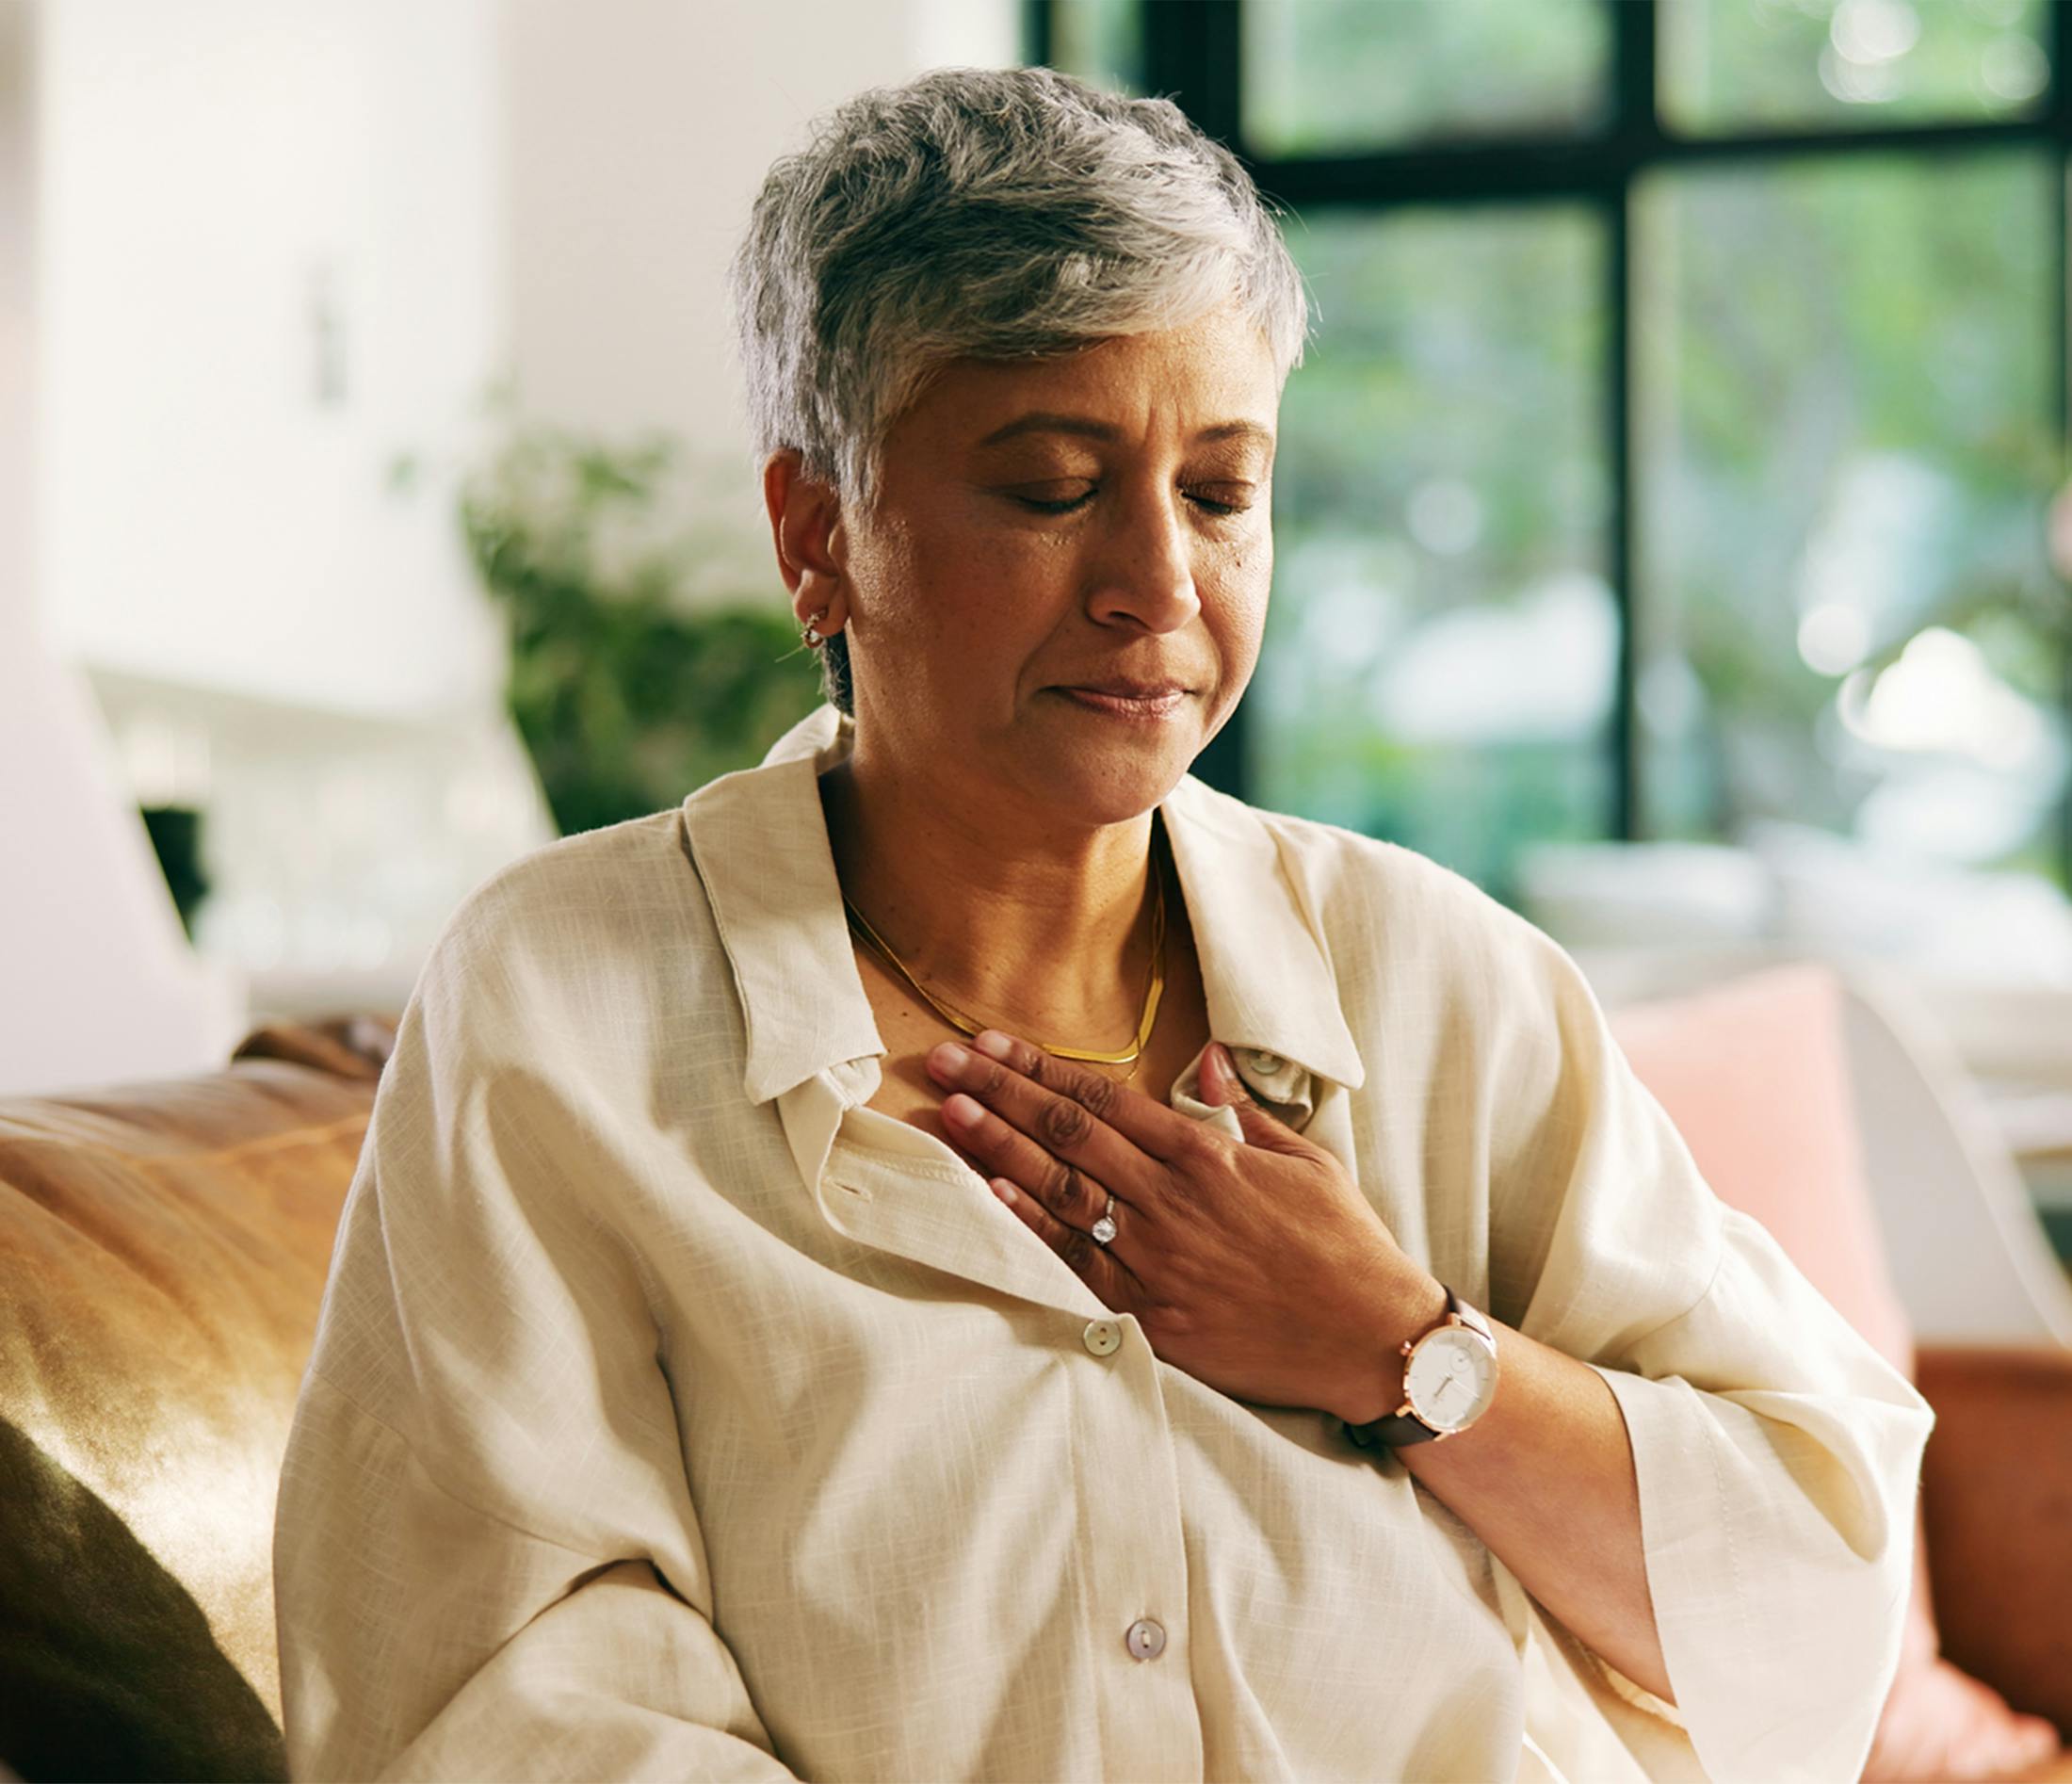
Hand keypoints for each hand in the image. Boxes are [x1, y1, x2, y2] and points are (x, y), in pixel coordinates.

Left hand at [926, 1030, 1437, 1422]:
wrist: (1372, 1339)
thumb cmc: (1346, 1246)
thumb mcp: (1307, 1161)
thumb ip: (1246, 1111)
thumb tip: (1207, 1060)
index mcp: (1208, 1154)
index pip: (1105, 1097)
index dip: (1041, 1068)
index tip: (993, 1045)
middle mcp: (1173, 1198)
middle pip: (1069, 1133)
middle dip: (999, 1093)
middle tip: (944, 1062)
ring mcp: (1158, 1257)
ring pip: (1062, 1190)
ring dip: (998, 1149)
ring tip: (949, 1113)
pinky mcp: (1155, 1315)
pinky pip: (1078, 1265)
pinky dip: (1033, 1228)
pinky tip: (991, 1196)